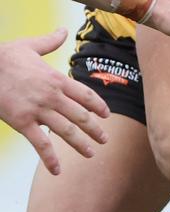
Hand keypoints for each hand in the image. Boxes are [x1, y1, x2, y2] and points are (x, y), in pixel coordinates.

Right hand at [0, 29, 109, 174]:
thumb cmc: (3, 56)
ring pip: (66, 131)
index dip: (99, 106)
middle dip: (95, 130)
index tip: (106, 115)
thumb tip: (64, 30)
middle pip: (81, 116)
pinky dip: (50, 159)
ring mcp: (38, 110)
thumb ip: (50, 41)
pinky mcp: (22, 122)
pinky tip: (57, 171)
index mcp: (56, 79)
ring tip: (91, 153)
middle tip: (105, 139)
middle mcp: (51, 96)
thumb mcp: (29, 46)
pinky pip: (41, 144)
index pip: (85, 95)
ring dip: (81, 144)